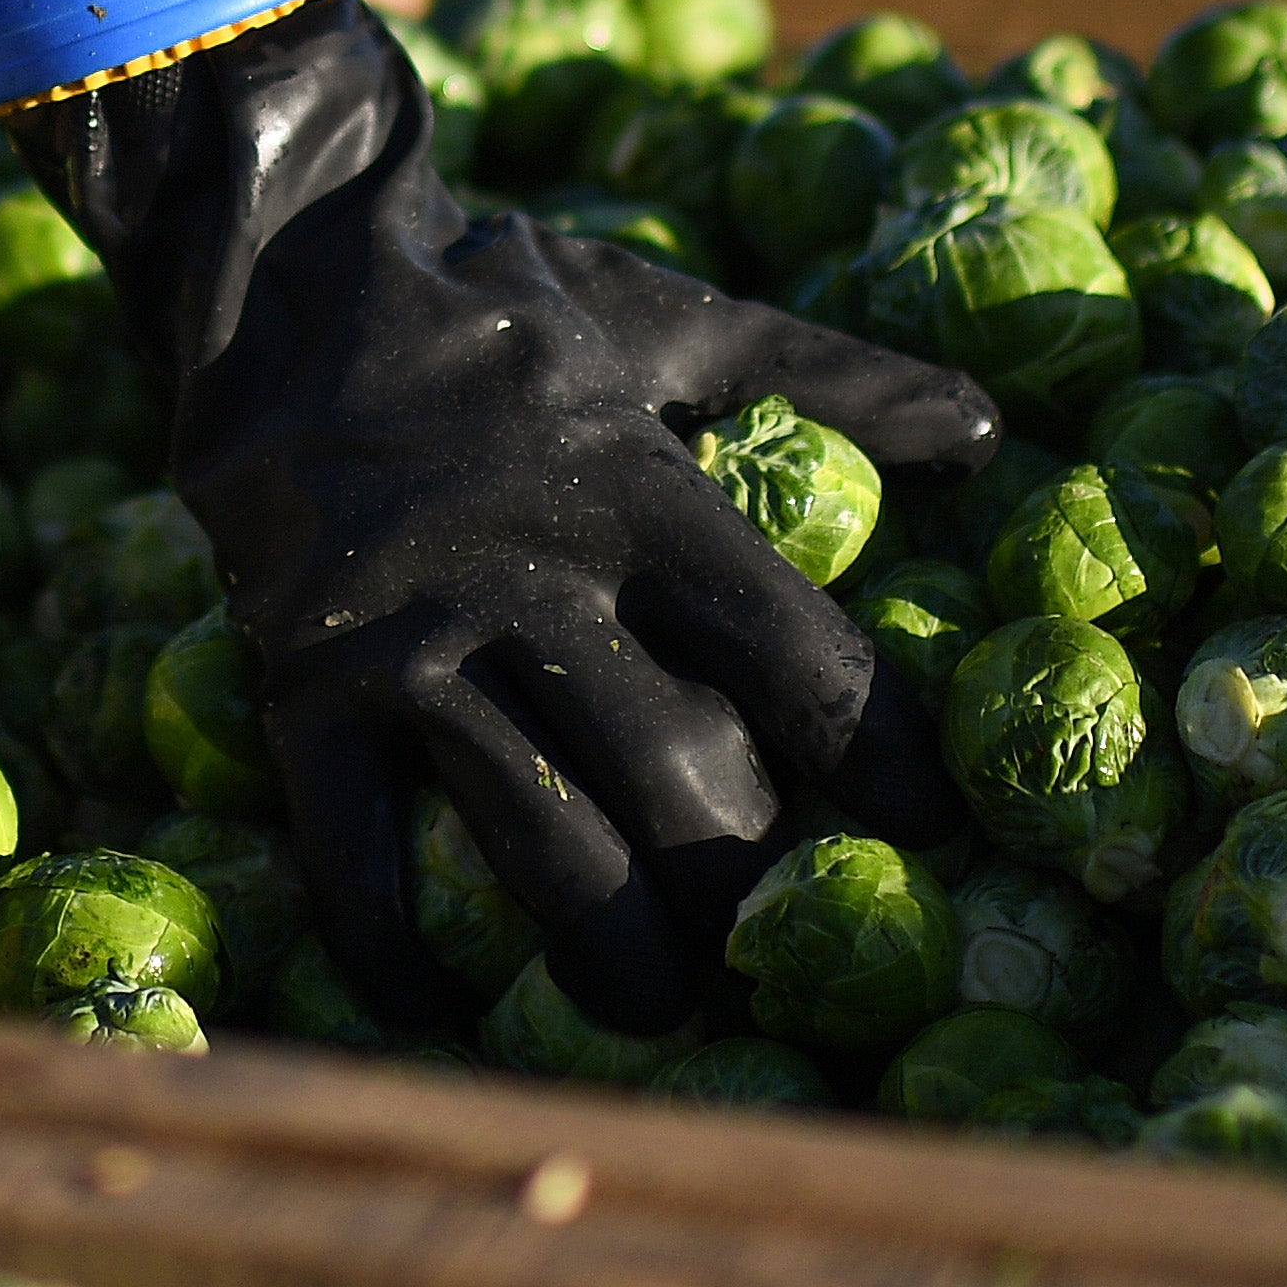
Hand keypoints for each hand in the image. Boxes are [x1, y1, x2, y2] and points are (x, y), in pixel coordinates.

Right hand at [12, 0, 995, 1032]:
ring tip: (653, 1012)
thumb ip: (832, 376)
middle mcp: (537, 578)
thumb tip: (992, 429)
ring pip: (531, 827)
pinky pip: (348, 835)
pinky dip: (384, 930)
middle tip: (774, 953)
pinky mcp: (305, 675)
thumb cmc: (504, 308)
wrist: (293, 274)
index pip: (789, 648)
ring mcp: (415, 636)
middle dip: (737, 880)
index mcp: (641, 494)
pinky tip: (423, 997)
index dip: (874, 748)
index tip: (937, 825)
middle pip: (672, 769)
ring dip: (601, 941)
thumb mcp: (679, 320)